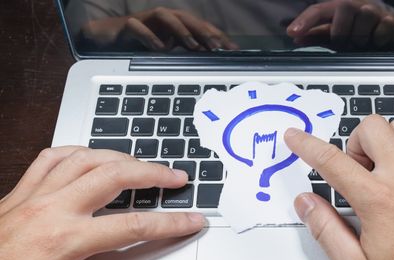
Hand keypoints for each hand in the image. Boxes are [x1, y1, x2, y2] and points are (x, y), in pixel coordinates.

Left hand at [0, 147, 204, 259]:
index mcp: (61, 241)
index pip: (133, 225)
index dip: (170, 222)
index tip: (191, 221)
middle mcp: (49, 210)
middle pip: (114, 175)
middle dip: (153, 174)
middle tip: (176, 178)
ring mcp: (32, 196)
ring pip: (86, 158)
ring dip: (121, 157)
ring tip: (144, 165)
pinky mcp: (19, 194)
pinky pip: (53, 158)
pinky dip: (80, 151)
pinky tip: (93, 157)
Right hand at [80, 7, 238, 50]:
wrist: (108, 37)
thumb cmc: (142, 43)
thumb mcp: (169, 49)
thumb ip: (186, 51)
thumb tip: (209, 58)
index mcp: (176, 25)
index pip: (201, 27)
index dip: (218, 36)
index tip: (234, 50)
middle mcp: (164, 19)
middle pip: (188, 19)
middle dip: (205, 31)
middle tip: (218, 46)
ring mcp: (147, 19)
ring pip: (167, 17)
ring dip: (182, 30)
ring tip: (193, 45)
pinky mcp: (129, 25)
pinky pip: (139, 27)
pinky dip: (149, 37)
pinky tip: (159, 48)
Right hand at [285, 116, 393, 259]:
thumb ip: (325, 230)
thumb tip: (306, 203)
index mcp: (379, 200)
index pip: (331, 160)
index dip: (306, 145)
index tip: (295, 137)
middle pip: (371, 128)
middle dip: (353, 143)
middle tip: (355, 172)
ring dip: (383, 143)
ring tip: (382, 173)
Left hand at [287, 0, 393, 49]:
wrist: (393, 37)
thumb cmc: (359, 35)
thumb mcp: (336, 37)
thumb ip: (317, 36)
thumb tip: (295, 37)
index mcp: (340, 8)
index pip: (319, 9)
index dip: (305, 20)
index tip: (292, 33)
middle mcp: (357, 5)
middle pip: (344, 7)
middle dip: (342, 30)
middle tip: (346, 44)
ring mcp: (376, 11)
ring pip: (365, 16)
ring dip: (361, 37)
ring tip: (363, 45)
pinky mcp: (392, 21)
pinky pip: (383, 28)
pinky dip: (378, 40)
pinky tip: (378, 44)